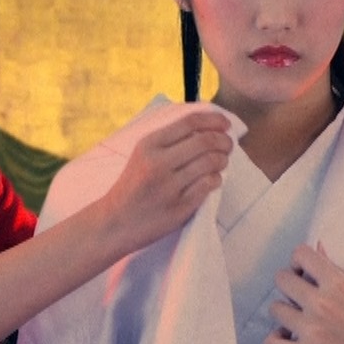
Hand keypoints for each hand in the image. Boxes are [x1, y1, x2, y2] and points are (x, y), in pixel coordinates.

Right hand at [95, 110, 232, 254]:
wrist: (115, 222)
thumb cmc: (133, 186)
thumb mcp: (142, 155)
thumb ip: (169, 141)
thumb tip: (207, 127)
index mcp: (149, 145)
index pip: (189, 123)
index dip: (213, 120)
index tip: (225, 124)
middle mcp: (158, 163)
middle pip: (204, 142)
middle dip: (223, 141)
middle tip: (228, 145)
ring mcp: (169, 187)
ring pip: (210, 163)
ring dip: (222, 160)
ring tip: (222, 161)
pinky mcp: (179, 207)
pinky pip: (208, 185)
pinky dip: (216, 179)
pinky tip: (213, 179)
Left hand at [265, 242, 343, 343]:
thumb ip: (338, 268)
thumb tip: (317, 247)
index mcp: (338, 284)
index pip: (300, 254)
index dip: (298, 261)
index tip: (304, 273)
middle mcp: (322, 305)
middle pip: (281, 279)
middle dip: (289, 285)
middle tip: (299, 297)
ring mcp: (312, 331)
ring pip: (275, 309)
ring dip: (285, 312)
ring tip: (298, 320)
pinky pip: (271, 342)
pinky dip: (276, 339)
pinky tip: (288, 338)